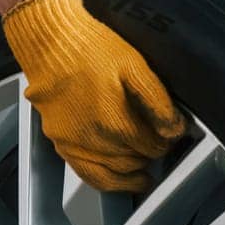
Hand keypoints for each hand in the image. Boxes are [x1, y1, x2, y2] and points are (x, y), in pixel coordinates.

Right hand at [1, 0, 187, 191]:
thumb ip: (157, 101)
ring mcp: (74, 144)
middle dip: (150, 155)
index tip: (169, 135)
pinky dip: (106, 181)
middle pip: (135, 162)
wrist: (50, 42)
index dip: (166, 142)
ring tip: (143, 168)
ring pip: (113, 175)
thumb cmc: (90, 49)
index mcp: (115, 121)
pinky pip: (86, 174)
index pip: (153, 146)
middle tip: (158, 145)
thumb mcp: (134, 66)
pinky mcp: (60, 143)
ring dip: (131, 172)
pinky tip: (118, 178)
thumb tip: (175, 128)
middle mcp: (94, 140)